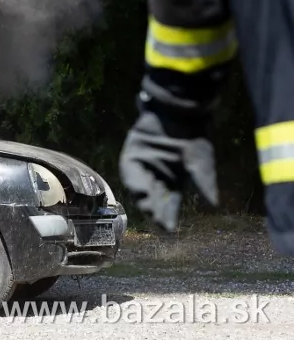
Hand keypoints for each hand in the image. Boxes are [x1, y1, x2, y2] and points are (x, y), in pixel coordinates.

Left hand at [119, 110, 218, 231]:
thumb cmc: (193, 138)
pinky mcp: (132, 154)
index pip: (170, 203)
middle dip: (155, 212)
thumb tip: (214, 205)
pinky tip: (142, 191)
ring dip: (145, 200)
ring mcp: (143, 165)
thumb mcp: (201, 162)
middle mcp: (157, 176)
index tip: (169, 231)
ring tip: (150, 211)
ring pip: (141, 188)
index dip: (169, 216)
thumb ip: (204, 183)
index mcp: (174, 181)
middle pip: (154, 198)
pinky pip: (130, 171)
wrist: (179, 114)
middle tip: (158, 224)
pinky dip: (135, 182)